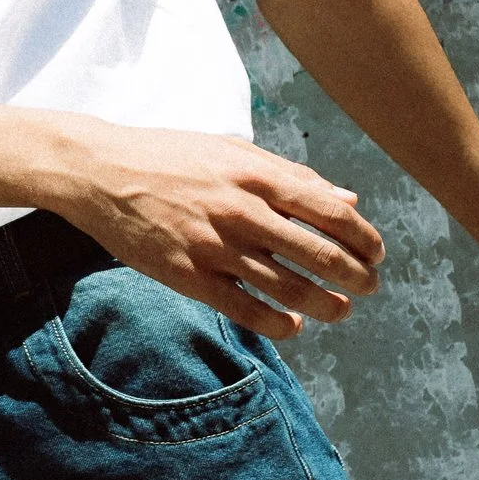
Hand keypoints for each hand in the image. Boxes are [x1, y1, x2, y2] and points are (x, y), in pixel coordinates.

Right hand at [52, 123, 384, 334]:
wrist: (101, 172)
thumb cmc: (172, 156)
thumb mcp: (234, 152)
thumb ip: (291, 176)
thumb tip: (347, 199)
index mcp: (256, 175)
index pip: (329, 212)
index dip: (363, 237)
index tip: (377, 252)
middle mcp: (241, 211)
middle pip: (318, 254)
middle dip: (355, 276)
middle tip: (370, 286)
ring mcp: (214, 246)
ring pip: (288, 288)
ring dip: (325, 305)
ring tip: (341, 310)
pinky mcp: (188, 275)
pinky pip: (244, 309)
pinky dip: (277, 323)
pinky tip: (293, 327)